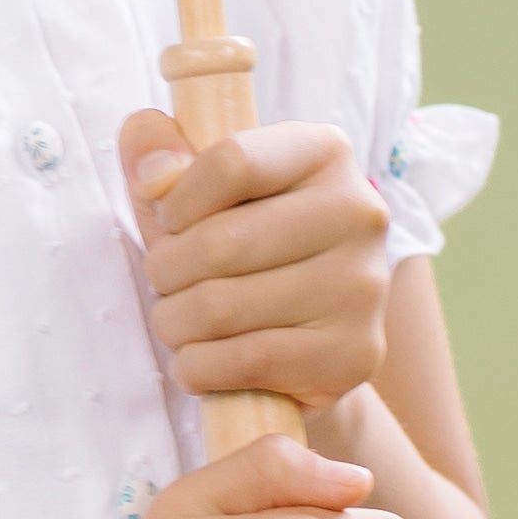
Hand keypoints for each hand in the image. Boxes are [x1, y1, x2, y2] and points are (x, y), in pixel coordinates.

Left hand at [118, 104, 392, 414]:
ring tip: (180, 321)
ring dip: (174, 323)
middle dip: (166, 271)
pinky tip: (200, 361)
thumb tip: (153, 171)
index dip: (177, 202)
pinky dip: (198, 367)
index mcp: (325, 152)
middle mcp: (360, 212)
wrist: (299, 344)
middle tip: (167, 284)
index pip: (230, 162)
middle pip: (219, 242)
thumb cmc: (236, 253)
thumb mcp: (190, 192)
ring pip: (221, 308)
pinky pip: (244, 361)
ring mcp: (364, 287)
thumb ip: (157, 154)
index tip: (173, 222)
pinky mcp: (353, 354)